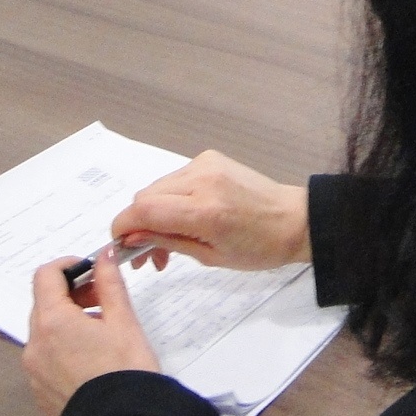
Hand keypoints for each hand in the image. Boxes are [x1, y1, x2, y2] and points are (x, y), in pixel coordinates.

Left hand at [22, 253, 159, 415]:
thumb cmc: (126, 371)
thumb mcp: (123, 321)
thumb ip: (109, 283)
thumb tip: (103, 257)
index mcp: (52, 322)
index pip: (46, 276)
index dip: (68, 265)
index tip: (91, 269)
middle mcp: (34, 345)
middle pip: (44, 304)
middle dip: (72, 294)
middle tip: (103, 298)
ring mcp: (34, 371)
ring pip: (45, 331)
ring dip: (68, 321)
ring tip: (101, 331)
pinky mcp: (40, 392)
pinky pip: (46, 357)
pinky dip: (63, 347)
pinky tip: (91, 358)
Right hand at [109, 151, 310, 271]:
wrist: (293, 219)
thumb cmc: (258, 248)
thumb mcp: (210, 257)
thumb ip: (167, 242)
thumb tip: (132, 238)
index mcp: (204, 210)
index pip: (143, 210)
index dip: (123, 228)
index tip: (122, 247)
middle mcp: (202, 180)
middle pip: (145, 197)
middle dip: (138, 225)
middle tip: (148, 254)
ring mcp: (206, 164)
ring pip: (158, 187)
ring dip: (153, 212)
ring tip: (167, 240)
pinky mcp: (210, 158)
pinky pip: (175, 179)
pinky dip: (170, 198)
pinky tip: (184, 217)